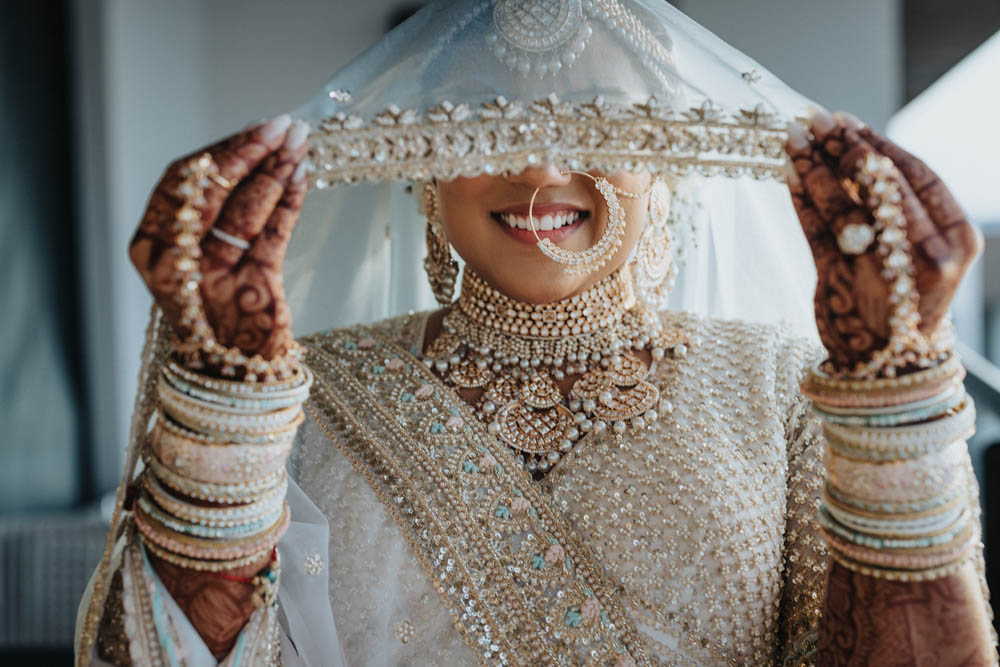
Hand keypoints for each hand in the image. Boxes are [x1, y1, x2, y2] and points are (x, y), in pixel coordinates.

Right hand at [129, 114, 309, 361]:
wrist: (235, 378)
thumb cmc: (218, 314)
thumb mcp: (205, 258)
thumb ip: (218, 213)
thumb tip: (253, 148)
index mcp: (151, 247)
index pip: (182, 183)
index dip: (220, 151)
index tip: (255, 127)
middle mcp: (174, 262)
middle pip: (211, 192)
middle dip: (249, 153)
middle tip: (282, 126)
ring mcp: (209, 279)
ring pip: (244, 210)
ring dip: (275, 170)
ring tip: (300, 143)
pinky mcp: (248, 293)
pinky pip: (271, 236)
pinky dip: (290, 202)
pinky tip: (304, 176)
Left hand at [784, 110, 981, 369]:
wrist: (894, 366)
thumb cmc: (909, 298)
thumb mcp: (923, 252)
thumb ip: (897, 207)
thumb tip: (856, 146)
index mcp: (954, 240)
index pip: (915, 175)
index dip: (878, 142)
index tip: (847, 120)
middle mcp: (923, 255)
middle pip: (877, 185)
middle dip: (840, 146)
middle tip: (813, 118)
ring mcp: (880, 271)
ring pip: (843, 204)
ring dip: (814, 166)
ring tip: (791, 137)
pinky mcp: (839, 285)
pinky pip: (815, 232)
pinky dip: (800, 199)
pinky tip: (787, 173)